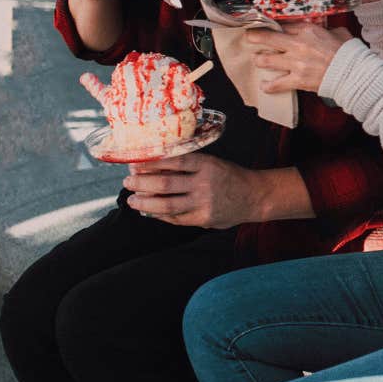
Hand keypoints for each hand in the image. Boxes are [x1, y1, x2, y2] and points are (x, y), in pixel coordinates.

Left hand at [124, 153, 261, 227]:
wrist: (255, 196)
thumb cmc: (230, 176)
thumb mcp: (212, 163)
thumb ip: (187, 167)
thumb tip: (154, 168)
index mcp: (207, 165)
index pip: (173, 162)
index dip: (151, 164)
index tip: (135, 164)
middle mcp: (204, 184)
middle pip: (165, 185)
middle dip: (142, 184)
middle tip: (128, 182)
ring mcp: (204, 203)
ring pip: (167, 205)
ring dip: (146, 203)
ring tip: (133, 200)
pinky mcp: (204, 219)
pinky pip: (176, 218)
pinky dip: (161, 215)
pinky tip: (150, 212)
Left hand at [248, 22, 353, 94]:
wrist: (354, 73)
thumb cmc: (348, 52)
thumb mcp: (337, 32)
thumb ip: (324, 29)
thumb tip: (320, 29)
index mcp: (308, 30)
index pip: (284, 25)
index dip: (273, 26)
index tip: (267, 26)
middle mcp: (298, 45)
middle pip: (268, 38)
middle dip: (255, 37)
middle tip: (249, 37)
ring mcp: (296, 63)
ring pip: (266, 60)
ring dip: (259, 60)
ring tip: (258, 60)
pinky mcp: (297, 80)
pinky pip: (276, 84)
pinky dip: (268, 86)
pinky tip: (264, 86)